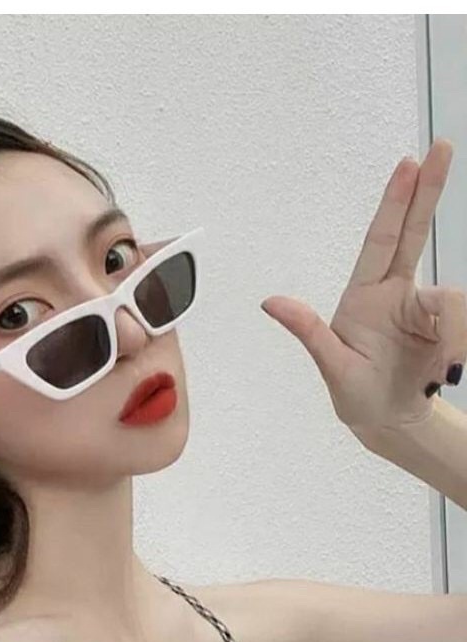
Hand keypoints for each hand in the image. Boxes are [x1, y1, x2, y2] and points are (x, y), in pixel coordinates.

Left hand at [259, 138, 466, 439]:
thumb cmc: (356, 395)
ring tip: (445, 369)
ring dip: (455, 330)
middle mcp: (395, 292)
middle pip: (414, 232)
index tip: (409, 163)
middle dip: (428, 190)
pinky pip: (464, 320)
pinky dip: (462, 340)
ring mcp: (424, 307)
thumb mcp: (332, 367)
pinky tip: (448, 368)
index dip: (397, 202)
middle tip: (442, 145)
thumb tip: (270, 301)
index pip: (383, 239)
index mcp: (363, 295)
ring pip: (452, 295)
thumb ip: (308, 332)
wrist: (389, 420)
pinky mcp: (447, 326)